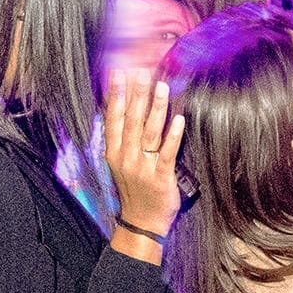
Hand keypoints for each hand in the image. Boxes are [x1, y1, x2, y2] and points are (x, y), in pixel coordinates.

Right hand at [104, 70, 186, 240]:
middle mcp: (126, 157)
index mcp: (114, 152)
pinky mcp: (160, 177)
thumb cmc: (134, 189)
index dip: (116, 94)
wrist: (141, 221)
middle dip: (137, 94)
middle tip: (142, 71)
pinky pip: (167, 152)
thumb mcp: (120, 163)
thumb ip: (122, 137)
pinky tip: (179, 119)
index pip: (113, 118)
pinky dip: (173, 135)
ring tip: (162, 86)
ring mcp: (142, 167)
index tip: (119, 72)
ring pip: (149, 132)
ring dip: (156, 108)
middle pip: (132, 120)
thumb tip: (125, 108)